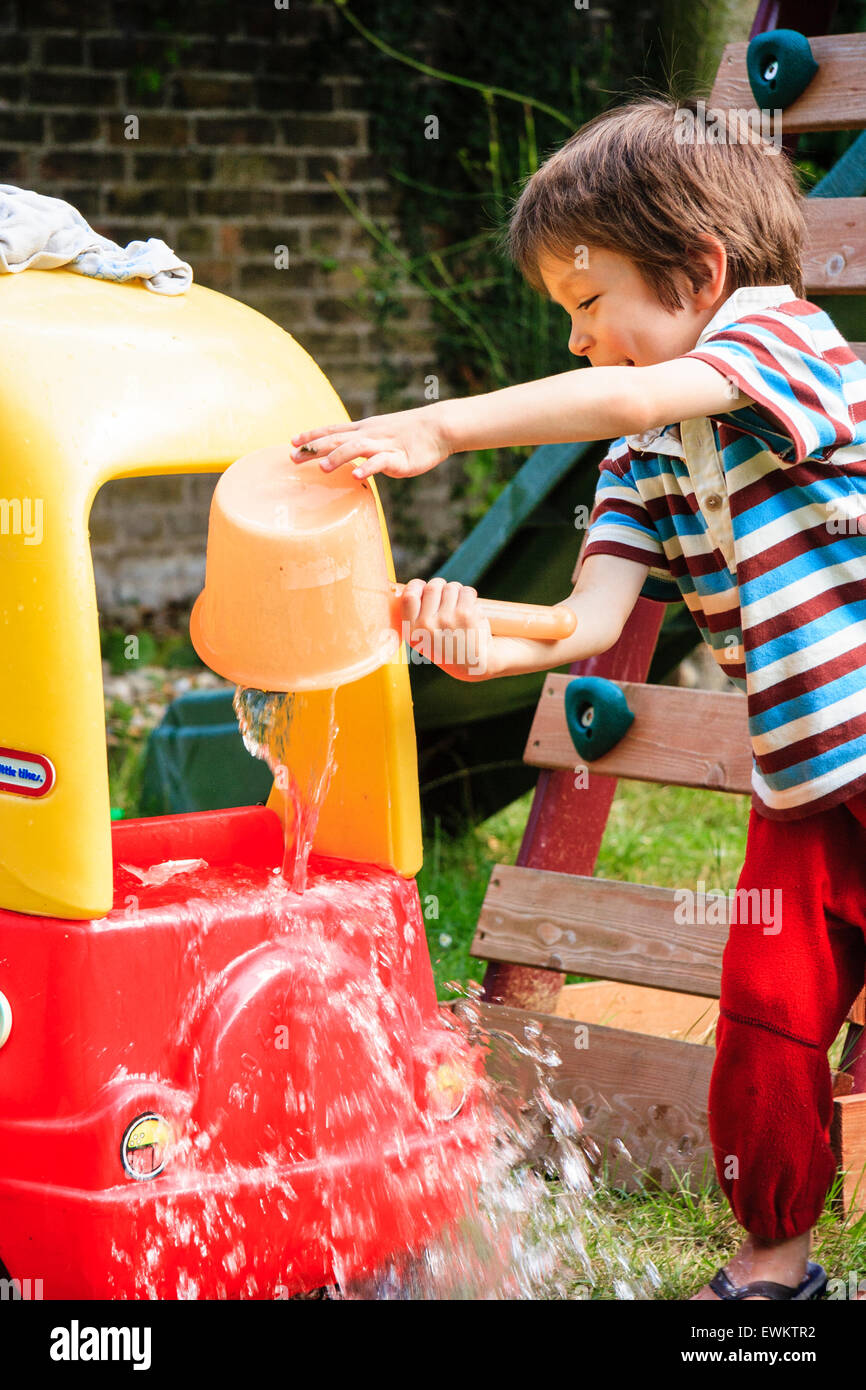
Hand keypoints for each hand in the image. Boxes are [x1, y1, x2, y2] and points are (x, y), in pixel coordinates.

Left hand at [290, 402, 449, 479]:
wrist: (438, 427)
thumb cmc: (410, 433)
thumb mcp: (381, 435)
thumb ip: (363, 445)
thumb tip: (348, 458)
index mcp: (364, 429)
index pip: (332, 430)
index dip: (312, 435)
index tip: (292, 442)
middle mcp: (369, 434)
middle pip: (336, 439)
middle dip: (314, 448)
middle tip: (293, 457)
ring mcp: (383, 445)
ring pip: (356, 448)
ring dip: (338, 457)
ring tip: (323, 468)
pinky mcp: (399, 458)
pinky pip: (381, 462)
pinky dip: (369, 467)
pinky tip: (358, 475)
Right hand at [399, 578, 493, 680]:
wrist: (474, 664)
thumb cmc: (448, 647)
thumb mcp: (423, 639)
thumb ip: (416, 616)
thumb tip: (415, 586)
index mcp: (413, 632)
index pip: (409, 597)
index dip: (417, 586)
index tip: (424, 587)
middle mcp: (426, 626)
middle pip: (432, 587)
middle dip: (441, 587)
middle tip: (447, 598)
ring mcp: (446, 619)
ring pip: (451, 587)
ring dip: (457, 592)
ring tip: (460, 607)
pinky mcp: (465, 614)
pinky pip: (466, 591)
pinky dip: (470, 596)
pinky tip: (470, 609)